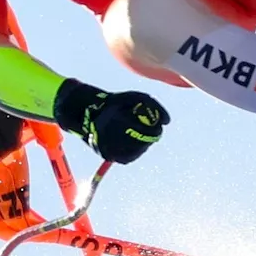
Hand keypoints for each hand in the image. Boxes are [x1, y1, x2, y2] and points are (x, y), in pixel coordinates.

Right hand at [53, 79, 169, 164]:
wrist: (88, 112)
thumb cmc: (115, 103)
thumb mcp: (135, 97)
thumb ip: (154, 106)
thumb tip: (168, 122)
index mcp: (117, 121)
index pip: (144, 131)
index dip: (154, 131)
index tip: (159, 128)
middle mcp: (111, 136)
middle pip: (140, 143)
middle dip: (150, 139)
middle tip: (155, 134)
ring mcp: (107, 147)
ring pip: (134, 152)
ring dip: (143, 146)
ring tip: (145, 138)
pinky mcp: (107, 155)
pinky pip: (127, 158)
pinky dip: (134, 152)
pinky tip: (136, 144)